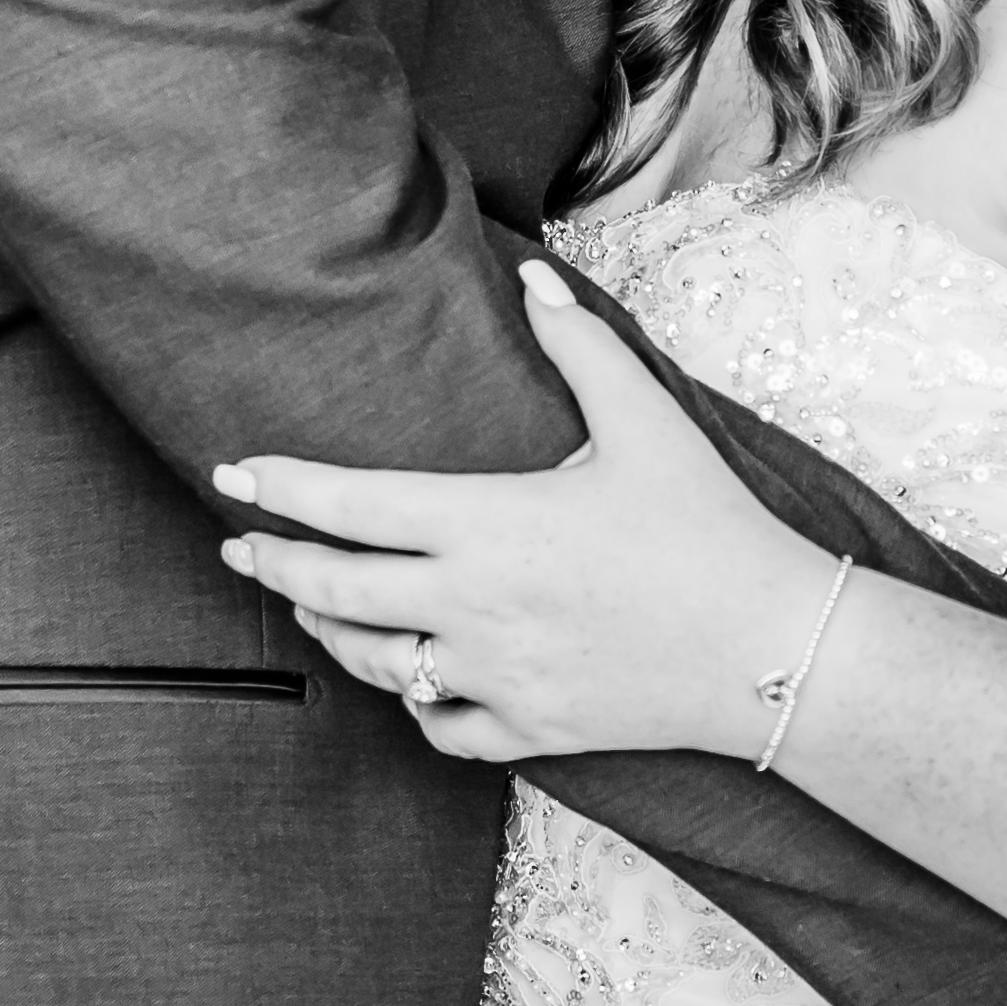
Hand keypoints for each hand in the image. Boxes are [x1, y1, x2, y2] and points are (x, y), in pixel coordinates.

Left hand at [217, 266, 847, 766]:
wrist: (773, 650)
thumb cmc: (708, 528)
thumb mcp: (646, 422)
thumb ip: (579, 345)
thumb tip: (531, 275)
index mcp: (489, 522)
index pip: (350, 503)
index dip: (280, 488)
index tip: (233, 475)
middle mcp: (474, 604)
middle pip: (334, 592)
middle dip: (273, 568)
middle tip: (238, 552)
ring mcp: (496, 674)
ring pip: (375, 663)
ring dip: (330, 633)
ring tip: (309, 609)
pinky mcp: (529, 729)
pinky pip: (441, 724)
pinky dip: (415, 703)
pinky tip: (411, 680)